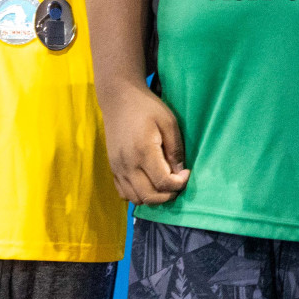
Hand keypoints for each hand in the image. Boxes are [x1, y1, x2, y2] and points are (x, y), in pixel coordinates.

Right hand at [100, 81, 189, 204]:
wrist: (119, 99)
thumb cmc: (147, 107)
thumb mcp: (169, 122)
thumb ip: (175, 149)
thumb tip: (180, 172)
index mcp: (144, 151)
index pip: (163, 182)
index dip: (179, 183)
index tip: (186, 173)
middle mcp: (128, 164)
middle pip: (149, 196)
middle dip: (168, 195)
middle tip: (178, 182)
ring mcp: (117, 168)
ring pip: (136, 198)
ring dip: (153, 197)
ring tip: (164, 184)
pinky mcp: (112, 168)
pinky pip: (124, 193)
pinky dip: (138, 194)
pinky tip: (148, 182)